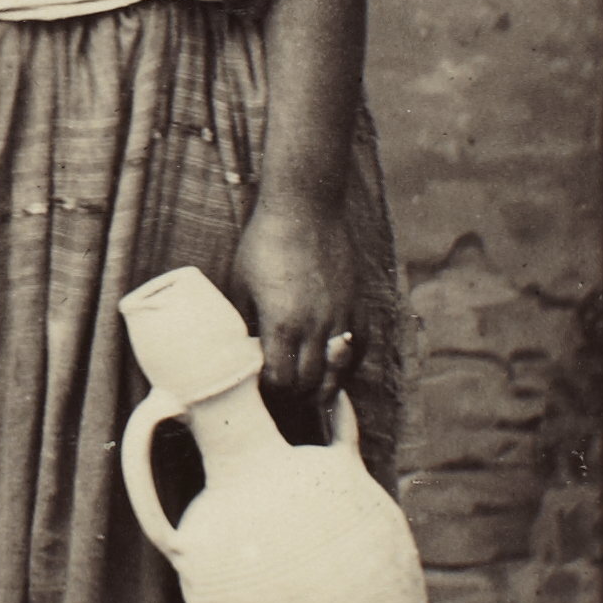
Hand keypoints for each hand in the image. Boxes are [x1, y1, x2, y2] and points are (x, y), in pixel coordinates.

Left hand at [230, 193, 353, 414]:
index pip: (280, 381)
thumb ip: (245, 321)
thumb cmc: (265, 243)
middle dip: (294, 395)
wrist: (305, 207)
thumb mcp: (241, 284)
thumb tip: (243, 348)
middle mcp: (316, 326)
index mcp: (282, 324)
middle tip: (282, 395)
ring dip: (322, 386)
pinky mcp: (357, 303)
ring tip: (309, 392)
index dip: (269, 391)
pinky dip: (349, 363)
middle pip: (309, 383)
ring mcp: (340, 316)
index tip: (261, 388)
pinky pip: (360, 346)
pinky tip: (336, 367)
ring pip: (338, 371)